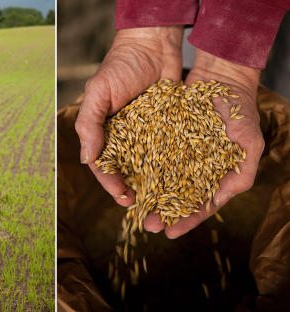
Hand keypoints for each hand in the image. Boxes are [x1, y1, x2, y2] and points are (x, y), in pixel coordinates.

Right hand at [75, 26, 183, 205]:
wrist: (154, 45)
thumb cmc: (120, 66)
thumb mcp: (99, 92)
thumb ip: (89, 123)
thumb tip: (86, 159)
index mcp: (102, 131)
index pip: (102, 163)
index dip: (109, 182)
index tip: (121, 195)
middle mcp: (122, 136)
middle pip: (123, 169)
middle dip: (128, 188)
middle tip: (139, 204)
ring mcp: (144, 134)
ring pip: (144, 165)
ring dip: (148, 183)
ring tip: (157, 200)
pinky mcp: (165, 128)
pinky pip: (165, 151)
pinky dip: (168, 167)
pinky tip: (176, 180)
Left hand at [144, 49, 264, 237]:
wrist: (220, 77)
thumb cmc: (241, 111)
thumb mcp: (250, 143)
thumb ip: (241, 174)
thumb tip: (220, 200)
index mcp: (216, 176)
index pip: (201, 205)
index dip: (187, 220)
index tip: (170, 233)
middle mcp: (195, 168)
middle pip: (177, 197)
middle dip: (163, 212)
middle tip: (147, 224)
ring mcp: (178, 154)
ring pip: (161, 180)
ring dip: (150, 195)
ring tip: (136, 207)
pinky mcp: (164, 139)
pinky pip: (152, 157)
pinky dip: (143, 169)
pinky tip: (131, 178)